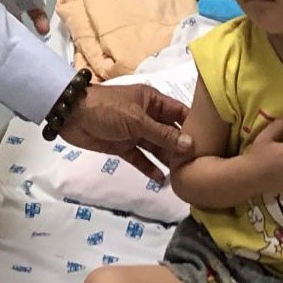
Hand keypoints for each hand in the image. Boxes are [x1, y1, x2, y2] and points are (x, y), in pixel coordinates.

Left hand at [55, 83, 191, 181]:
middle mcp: (147, 116)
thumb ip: (162, 134)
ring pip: (157, 147)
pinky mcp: (123, 146)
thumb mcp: (137, 120)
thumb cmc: (107, 109)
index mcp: (152, 101)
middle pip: (170, 132)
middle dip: (183, 147)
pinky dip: (150, 168)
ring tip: (184, 176)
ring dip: (168, 160)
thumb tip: (190, 144)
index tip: (212, 142)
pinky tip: (162, 181)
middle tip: (200, 165)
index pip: (180, 112)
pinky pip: (141, 158)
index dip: (194, 125)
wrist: (71, 115)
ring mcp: (135, 132)